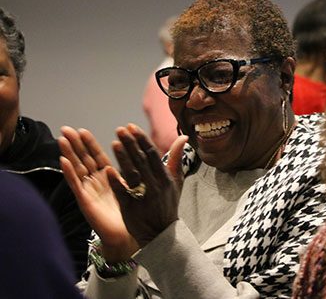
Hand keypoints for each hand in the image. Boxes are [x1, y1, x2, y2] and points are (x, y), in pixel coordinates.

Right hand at [58, 127, 137, 261]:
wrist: (134, 233)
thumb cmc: (138, 209)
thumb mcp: (141, 183)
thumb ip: (142, 165)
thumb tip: (153, 155)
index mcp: (109, 177)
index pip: (97, 156)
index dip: (90, 144)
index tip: (82, 130)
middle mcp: (97, 183)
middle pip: (84, 160)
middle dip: (75, 145)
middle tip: (66, 129)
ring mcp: (90, 191)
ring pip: (77, 169)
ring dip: (69, 154)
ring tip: (62, 139)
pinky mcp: (86, 201)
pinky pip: (76, 185)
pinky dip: (69, 173)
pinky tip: (63, 161)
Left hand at [108, 123, 187, 247]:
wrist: (161, 233)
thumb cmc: (167, 204)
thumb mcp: (176, 182)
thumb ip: (176, 159)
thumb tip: (183, 137)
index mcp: (166, 178)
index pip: (153, 154)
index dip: (142, 140)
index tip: (131, 126)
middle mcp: (156, 186)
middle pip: (142, 161)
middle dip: (131, 144)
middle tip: (120, 129)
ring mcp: (144, 198)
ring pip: (132, 175)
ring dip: (123, 158)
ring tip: (114, 143)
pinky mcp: (131, 209)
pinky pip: (123, 193)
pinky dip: (116, 182)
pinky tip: (108, 170)